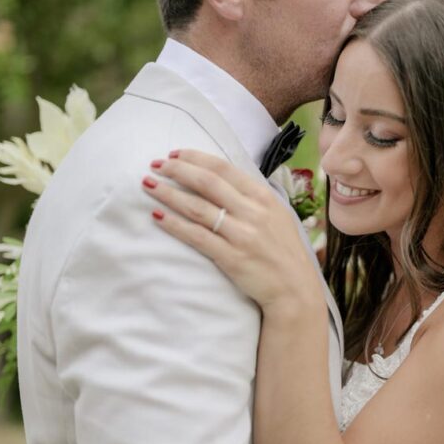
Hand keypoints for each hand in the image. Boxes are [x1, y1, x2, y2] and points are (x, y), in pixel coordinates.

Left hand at [142, 150, 321, 311]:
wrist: (295, 289)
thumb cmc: (284, 252)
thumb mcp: (277, 215)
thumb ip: (252, 198)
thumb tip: (222, 180)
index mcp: (264, 197)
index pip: (224, 168)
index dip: (195, 158)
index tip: (175, 154)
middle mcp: (253, 212)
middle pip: (207, 182)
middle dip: (177, 170)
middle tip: (155, 164)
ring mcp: (242, 235)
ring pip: (197, 207)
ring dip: (169, 194)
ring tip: (148, 185)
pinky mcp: (231, 258)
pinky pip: (196, 237)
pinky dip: (175, 225)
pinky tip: (157, 216)